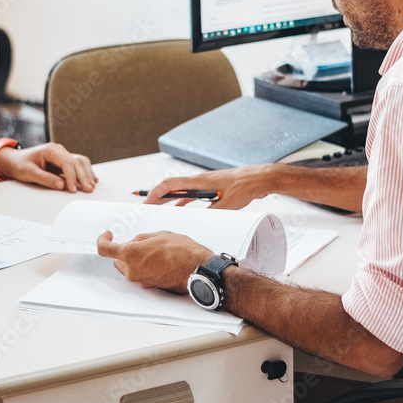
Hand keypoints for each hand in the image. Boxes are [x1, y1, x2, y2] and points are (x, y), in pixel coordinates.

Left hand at [0, 143, 96, 192]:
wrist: (14, 160)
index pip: (66, 163)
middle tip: (88, 190)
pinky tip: (91, 179)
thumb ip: (45, 179)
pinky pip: (77, 165)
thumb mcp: (28, 173)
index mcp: (51, 150)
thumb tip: (61, 185)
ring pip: (80, 162)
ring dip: (87, 174)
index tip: (72, 190)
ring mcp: (62, 155)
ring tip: (91, 186)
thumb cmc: (20, 164)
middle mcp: (59, 150)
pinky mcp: (63, 161)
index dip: (72, 177)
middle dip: (83, 177)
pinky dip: (85, 172)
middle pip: (76, 162)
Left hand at [97, 230, 212, 292]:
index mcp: (130, 254)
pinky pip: (141, 275)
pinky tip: (160, 260)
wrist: (197, 269)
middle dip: (124, 251)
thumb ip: (140, 239)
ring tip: (155, 250)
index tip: (108, 235)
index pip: (104, 249)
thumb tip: (133, 243)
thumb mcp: (159, 235)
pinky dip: (145, 267)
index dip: (103, 240)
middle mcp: (132, 270)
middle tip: (141, 243)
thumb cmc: (182, 250)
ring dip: (136, 259)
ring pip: (129, 268)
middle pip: (117, 260)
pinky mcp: (150, 286)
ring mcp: (140, 280)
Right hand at [146, 164, 276, 209]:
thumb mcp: (226, 205)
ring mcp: (205, 185)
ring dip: (168, 200)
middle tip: (145, 208)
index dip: (156, 193)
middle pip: (172, 188)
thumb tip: (196, 223)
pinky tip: (179, 211)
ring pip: (180, 192)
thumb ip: (210, 213)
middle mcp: (198, 181)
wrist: (258, 179)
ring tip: (157, 211)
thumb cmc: (243, 187)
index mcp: (198, 182)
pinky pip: (191, 195)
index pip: (170, 185)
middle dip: (157, 197)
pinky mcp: (212, 189)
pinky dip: (182, 202)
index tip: (146, 203)